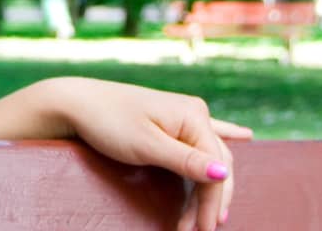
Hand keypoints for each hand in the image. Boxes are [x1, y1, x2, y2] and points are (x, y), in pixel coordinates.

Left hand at [46, 76, 251, 230]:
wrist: (76, 102)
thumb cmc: (108, 122)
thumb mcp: (147, 145)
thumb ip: (186, 161)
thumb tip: (224, 173)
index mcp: (193, 115)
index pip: (217, 166)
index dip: (214, 200)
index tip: (205, 229)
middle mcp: (194, 112)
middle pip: (215, 163)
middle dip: (209, 200)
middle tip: (199, 230)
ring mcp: (182, 114)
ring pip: (206, 158)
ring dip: (204, 190)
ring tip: (197, 220)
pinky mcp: (169, 118)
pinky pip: (203, 136)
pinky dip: (225, 138)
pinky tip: (245, 136)